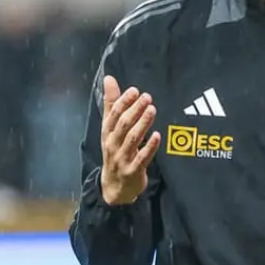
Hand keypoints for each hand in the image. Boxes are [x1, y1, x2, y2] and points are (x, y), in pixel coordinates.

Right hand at [99, 76, 160, 205]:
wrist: (114, 186)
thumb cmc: (114, 150)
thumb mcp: (109, 128)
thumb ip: (111, 103)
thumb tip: (109, 79)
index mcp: (107, 132)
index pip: (113, 115)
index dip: (123, 102)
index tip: (134, 91)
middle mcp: (113, 144)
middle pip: (123, 125)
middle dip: (134, 110)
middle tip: (147, 97)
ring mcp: (122, 158)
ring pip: (132, 139)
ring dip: (143, 124)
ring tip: (152, 110)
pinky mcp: (133, 171)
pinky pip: (142, 158)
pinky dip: (149, 147)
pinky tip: (157, 136)